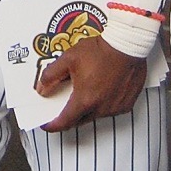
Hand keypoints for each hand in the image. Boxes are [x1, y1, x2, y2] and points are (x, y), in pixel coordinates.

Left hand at [36, 35, 152, 131]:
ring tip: (85, 91)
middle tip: (64, 105)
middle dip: (70, 116)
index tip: (47, 124)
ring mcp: (115, 108)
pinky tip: (102, 90)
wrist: (128, 44)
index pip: (65, 122)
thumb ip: (51, 75)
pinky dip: (103, 104)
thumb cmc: (101, 50)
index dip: (53, 125)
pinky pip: (110, 110)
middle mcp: (101, 108)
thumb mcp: (68, 59)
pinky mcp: (127, 104)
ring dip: (87, 108)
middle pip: (80, 120)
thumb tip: (42, 89)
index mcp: (85, 100)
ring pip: (96, 115)